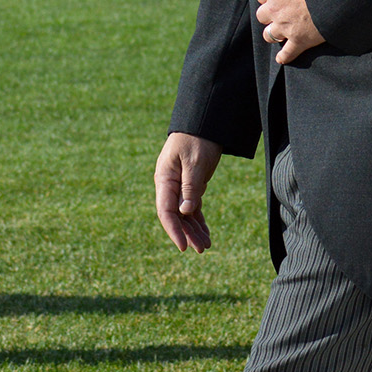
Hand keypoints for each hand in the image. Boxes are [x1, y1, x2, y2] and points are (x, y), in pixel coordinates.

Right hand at [155, 131, 221, 251]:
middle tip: (202, 249)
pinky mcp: (189, 185)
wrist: (203, 122)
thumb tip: (185, 212)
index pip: (166, 211)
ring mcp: (178, 185)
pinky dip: (198, 220)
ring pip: (184, 214)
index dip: (173, 230)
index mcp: (164, 179)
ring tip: (207, 245)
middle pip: (175, 216)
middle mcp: (169, 185)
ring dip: (194, 230)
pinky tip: (205, 233)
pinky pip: (192, 207)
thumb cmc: (198, 139)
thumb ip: (190, 187)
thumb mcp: (195, 163)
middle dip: (187, 234)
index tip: (183, 246)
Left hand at [255, 0, 323, 64]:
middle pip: (263, 15)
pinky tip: (282, 58)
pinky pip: (287, 53)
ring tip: (279, 31)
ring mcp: (285, 26)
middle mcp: (273, 9)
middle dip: (270, 13)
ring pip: (270, 34)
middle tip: (280, 11)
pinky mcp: (299, 41)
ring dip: (274, 33)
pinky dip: (284, 56)